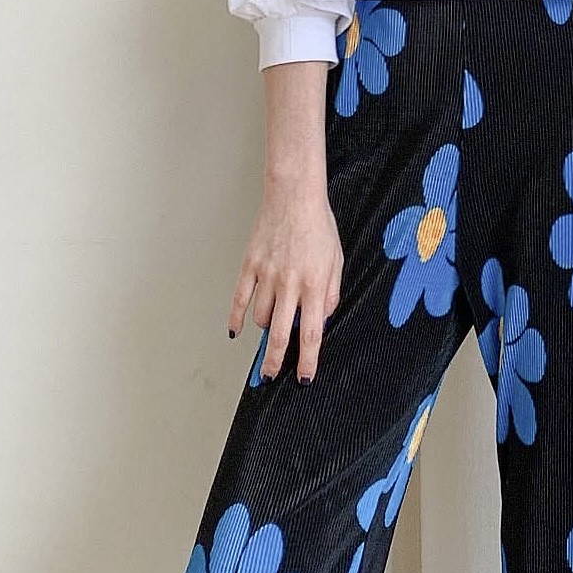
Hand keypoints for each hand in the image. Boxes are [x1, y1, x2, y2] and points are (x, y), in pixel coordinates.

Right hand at [230, 180, 342, 381]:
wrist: (293, 196)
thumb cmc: (318, 226)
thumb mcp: (336, 261)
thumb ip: (331, 293)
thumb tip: (322, 320)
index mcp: (314, 284)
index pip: (310, 333)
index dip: (307, 360)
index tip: (304, 377)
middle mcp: (289, 284)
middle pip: (279, 334)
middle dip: (275, 361)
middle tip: (272, 376)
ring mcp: (267, 275)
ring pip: (260, 318)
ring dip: (264, 330)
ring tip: (270, 329)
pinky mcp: (250, 265)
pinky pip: (240, 298)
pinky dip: (237, 317)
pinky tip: (236, 330)